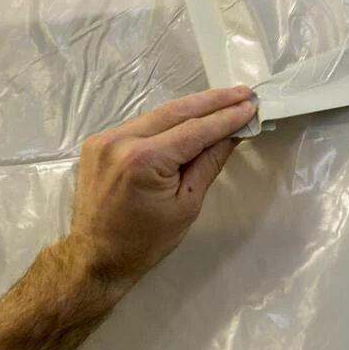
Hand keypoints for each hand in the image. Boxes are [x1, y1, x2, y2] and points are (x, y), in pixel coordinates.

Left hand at [67, 85, 256, 287]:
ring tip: (225, 100)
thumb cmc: (146, 240)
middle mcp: (121, 141)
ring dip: (193, 107)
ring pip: (159, 113)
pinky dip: (169, 119)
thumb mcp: (187, 204)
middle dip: (213, 101)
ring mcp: (106, 138)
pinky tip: (192, 115)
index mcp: (144, 161)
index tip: (251, 106)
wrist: (97, 256)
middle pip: (176, 111)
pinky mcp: (100, 141)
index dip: (226, 118)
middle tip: (243, 93)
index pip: (195, 130)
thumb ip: (209, 162)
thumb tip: (234, 133)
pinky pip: (143, 123)